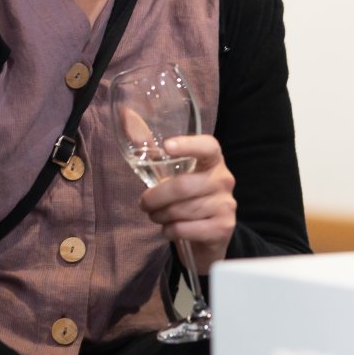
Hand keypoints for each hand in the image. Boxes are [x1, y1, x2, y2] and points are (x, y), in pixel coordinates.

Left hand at [139, 134, 235, 274]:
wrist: (210, 233)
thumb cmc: (189, 197)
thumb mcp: (177, 175)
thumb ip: (155, 153)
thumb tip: (127, 121)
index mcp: (213, 161)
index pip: (207, 147)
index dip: (188, 145)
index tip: (167, 147)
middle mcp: (223, 180)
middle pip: (182, 186)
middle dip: (155, 197)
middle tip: (144, 204)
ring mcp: (226, 205)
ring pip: (181, 210)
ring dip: (160, 215)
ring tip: (156, 215)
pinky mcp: (223, 228)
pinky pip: (184, 229)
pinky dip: (169, 230)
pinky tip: (169, 228)